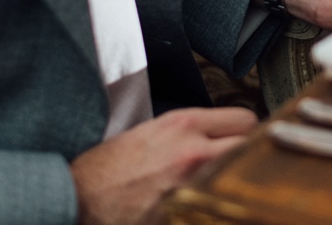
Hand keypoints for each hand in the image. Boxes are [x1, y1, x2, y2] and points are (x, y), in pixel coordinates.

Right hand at [71, 107, 257, 224]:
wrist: (80, 198)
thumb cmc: (111, 166)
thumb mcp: (154, 130)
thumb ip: (193, 130)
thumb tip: (224, 134)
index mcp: (184, 125)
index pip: (245, 119)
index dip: (246, 131)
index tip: (243, 139)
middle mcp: (194, 152)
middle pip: (251, 147)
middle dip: (249, 153)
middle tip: (241, 161)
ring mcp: (192, 185)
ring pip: (240, 177)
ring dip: (237, 178)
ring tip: (225, 182)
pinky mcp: (186, 212)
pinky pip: (219, 205)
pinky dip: (217, 203)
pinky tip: (208, 203)